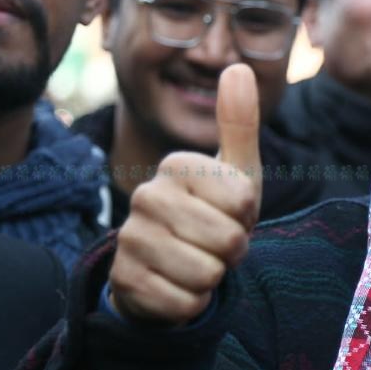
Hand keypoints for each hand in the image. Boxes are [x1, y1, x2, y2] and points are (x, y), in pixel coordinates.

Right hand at [108, 64, 262, 324]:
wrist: (174, 266)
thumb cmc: (214, 212)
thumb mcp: (236, 171)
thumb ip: (239, 122)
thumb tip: (239, 65)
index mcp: (177, 165)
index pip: (243, 201)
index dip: (247, 216)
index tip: (231, 213)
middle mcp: (146, 196)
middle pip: (226, 240)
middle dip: (232, 251)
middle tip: (216, 244)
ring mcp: (129, 239)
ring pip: (205, 274)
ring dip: (213, 278)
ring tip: (198, 262)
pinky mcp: (123, 281)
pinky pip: (183, 303)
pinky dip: (191, 303)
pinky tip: (178, 287)